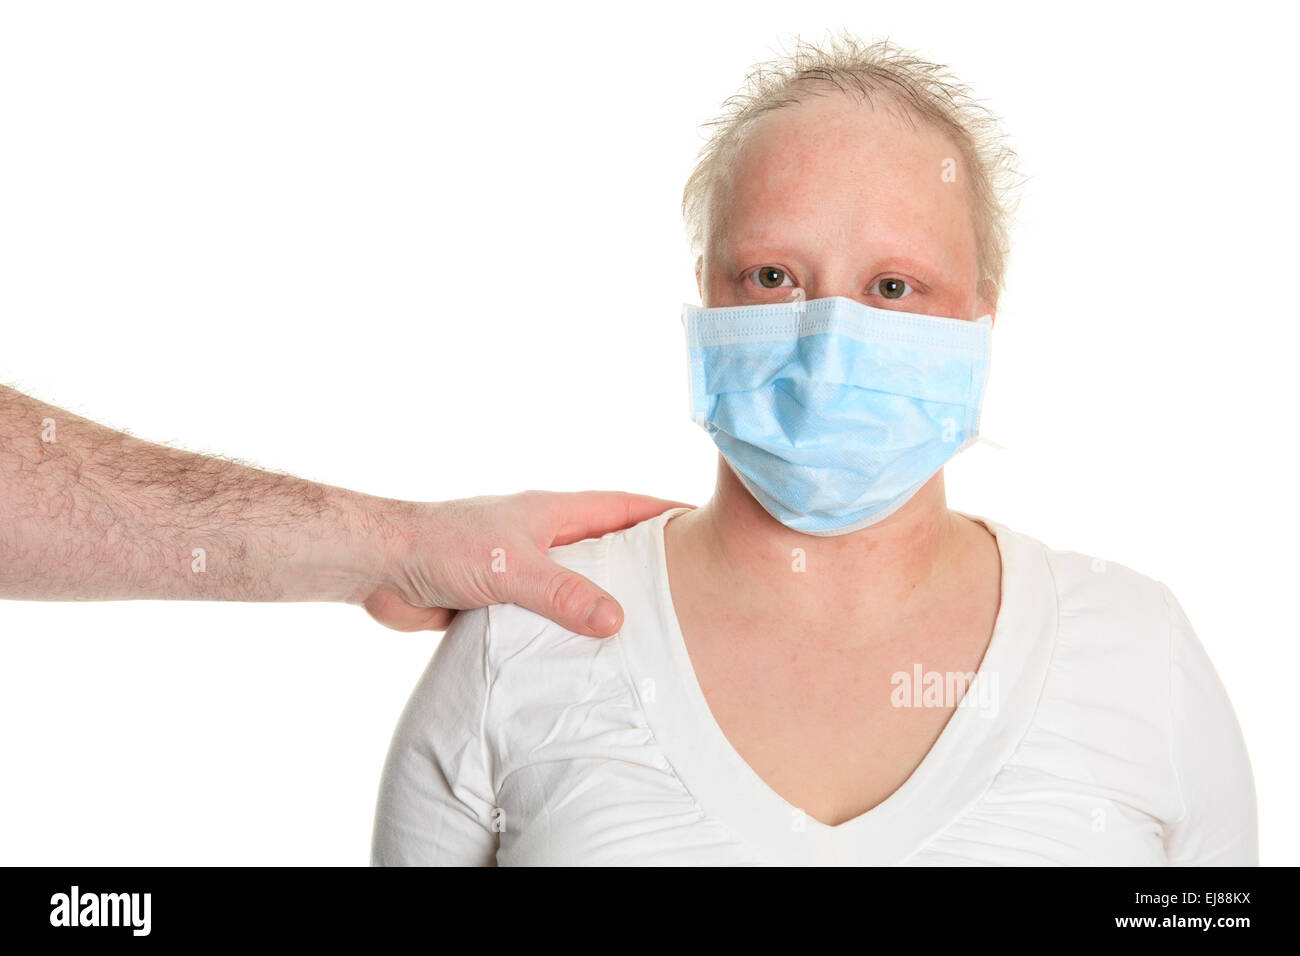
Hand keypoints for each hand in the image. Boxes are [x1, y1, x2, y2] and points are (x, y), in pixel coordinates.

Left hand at [361, 490, 690, 635]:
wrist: (379, 565)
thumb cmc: (443, 544)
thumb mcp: (514, 567)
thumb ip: (565, 593)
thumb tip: (618, 621)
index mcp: (555, 512)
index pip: (626, 506)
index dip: (667, 514)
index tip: (707, 526)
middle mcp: (545, 537)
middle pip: (610, 549)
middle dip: (648, 566)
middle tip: (691, 592)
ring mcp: (524, 569)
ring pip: (579, 587)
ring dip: (605, 605)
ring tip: (651, 636)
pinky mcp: (501, 602)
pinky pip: (547, 618)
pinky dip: (567, 634)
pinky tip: (587, 662)